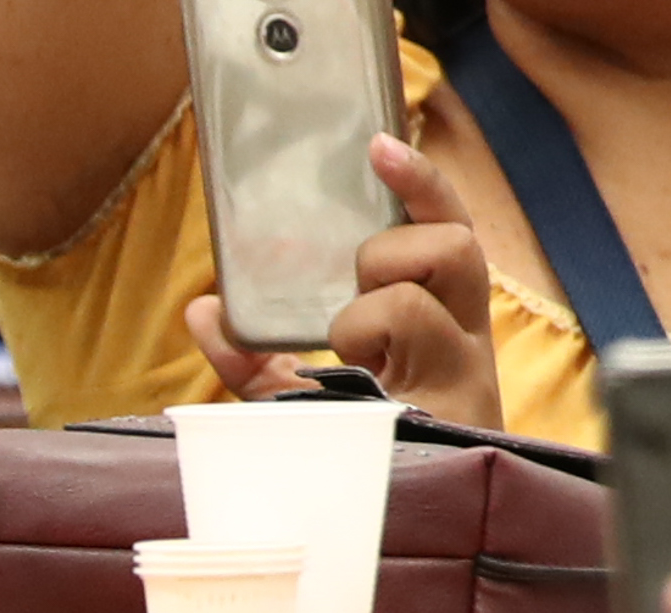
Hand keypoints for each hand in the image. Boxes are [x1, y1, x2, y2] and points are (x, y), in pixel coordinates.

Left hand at [184, 134, 502, 428]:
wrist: (402, 526)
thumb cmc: (368, 452)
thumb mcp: (305, 401)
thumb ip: (258, 357)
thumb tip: (202, 310)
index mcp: (441, 318)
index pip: (446, 227)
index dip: (418, 182)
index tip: (378, 143)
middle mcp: (466, 333)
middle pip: (456, 242)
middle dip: (392, 246)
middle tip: (354, 284)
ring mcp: (468, 363)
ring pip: (441, 277)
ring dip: (376, 297)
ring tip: (349, 342)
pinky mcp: (462, 393)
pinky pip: (418, 329)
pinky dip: (371, 334)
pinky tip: (359, 374)